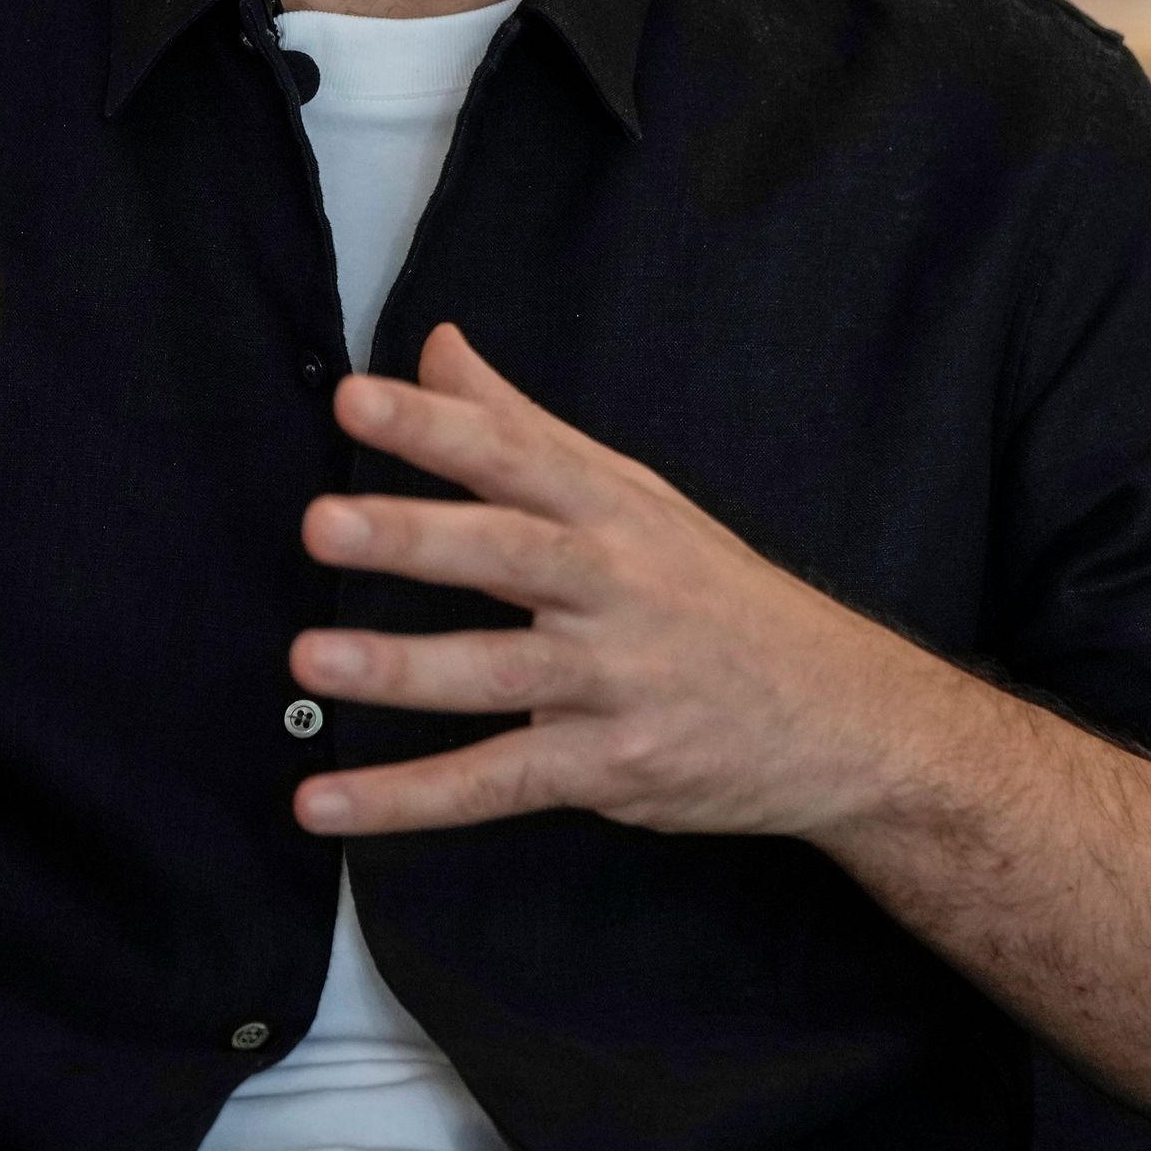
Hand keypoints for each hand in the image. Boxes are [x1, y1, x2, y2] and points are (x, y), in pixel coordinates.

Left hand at [289, 325, 948, 839]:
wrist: (842, 717)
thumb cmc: (714, 594)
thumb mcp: (633, 494)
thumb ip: (520, 424)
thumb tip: (437, 348)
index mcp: (613, 510)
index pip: (514, 454)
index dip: (436, 425)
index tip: (357, 400)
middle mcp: (615, 587)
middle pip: (509, 553)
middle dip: (415, 537)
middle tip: (323, 523)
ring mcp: (617, 682)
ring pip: (499, 673)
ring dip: (402, 669)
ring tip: (308, 660)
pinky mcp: (614, 767)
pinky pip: (501, 782)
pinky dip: (412, 799)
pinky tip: (327, 802)